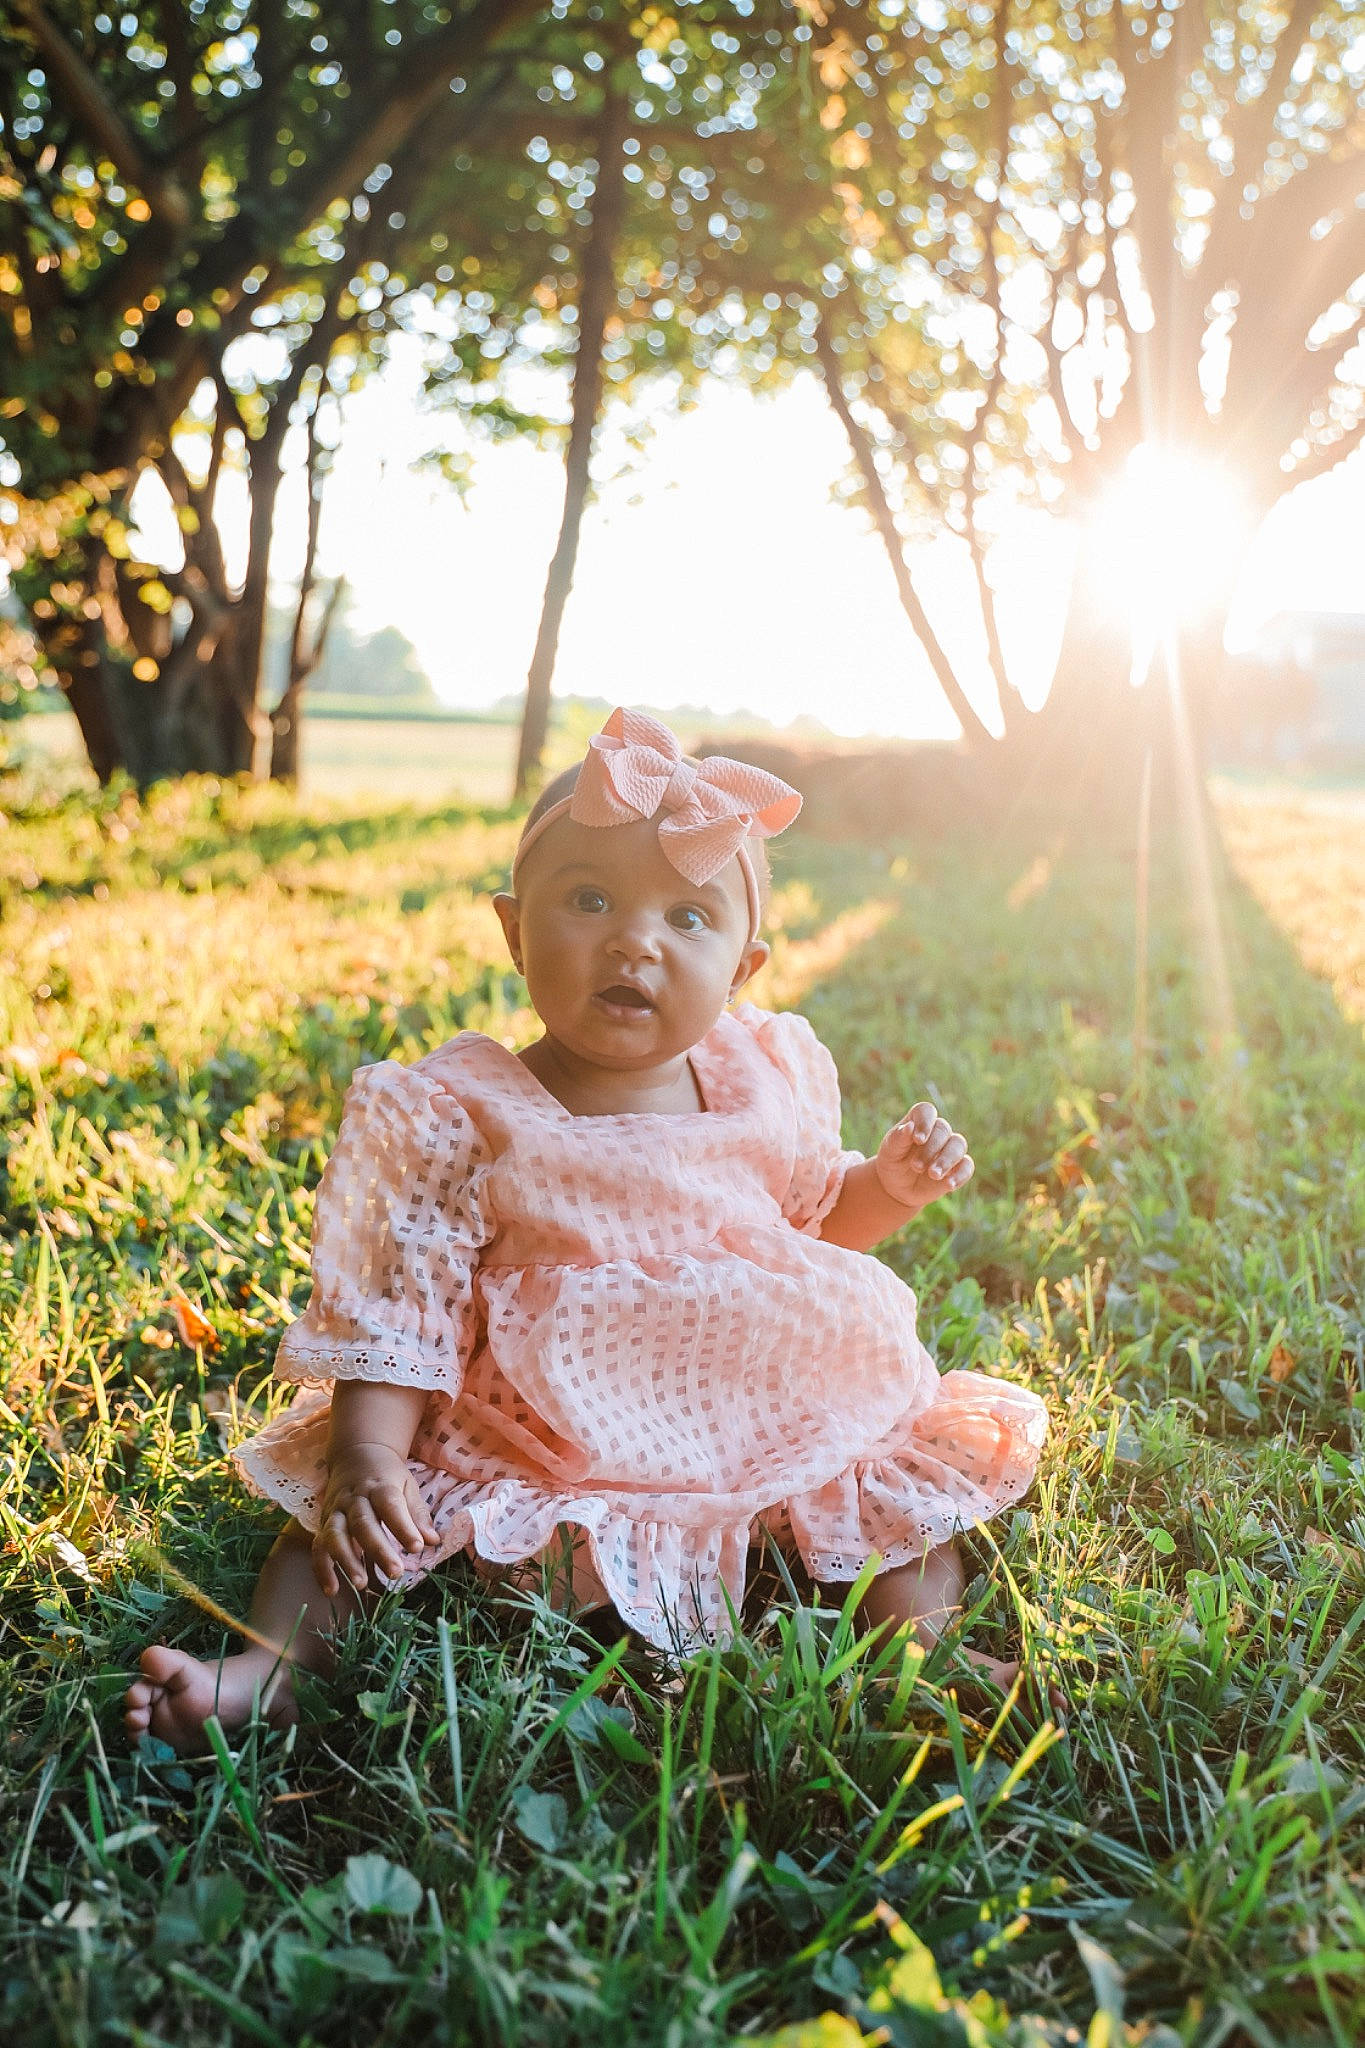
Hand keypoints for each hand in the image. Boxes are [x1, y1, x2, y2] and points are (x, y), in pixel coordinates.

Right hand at [313, 1443, 438, 1596]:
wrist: (355, 1455)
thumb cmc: (386, 1477)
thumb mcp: (406, 1486)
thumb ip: (417, 1514)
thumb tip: (432, 1541)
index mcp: (379, 1487)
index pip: (390, 1505)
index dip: (403, 1527)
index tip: (417, 1547)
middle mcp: (354, 1499)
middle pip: (363, 1523)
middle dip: (378, 1549)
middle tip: (395, 1573)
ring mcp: (336, 1511)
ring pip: (336, 1535)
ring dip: (347, 1560)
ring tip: (361, 1584)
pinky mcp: (323, 1523)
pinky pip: (318, 1547)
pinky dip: (322, 1569)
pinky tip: (332, 1590)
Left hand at [874, 1102, 973, 1213]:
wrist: (898, 1187)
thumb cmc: (893, 1162)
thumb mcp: (890, 1151)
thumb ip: (898, 1138)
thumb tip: (909, 1127)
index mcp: (919, 1121)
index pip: (926, 1111)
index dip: (925, 1123)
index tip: (918, 1140)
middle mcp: (938, 1131)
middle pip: (943, 1130)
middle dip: (931, 1149)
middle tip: (916, 1167)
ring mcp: (950, 1148)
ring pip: (959, 1145)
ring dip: (947, 1160)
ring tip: (933, 1175)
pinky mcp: (959, 1167)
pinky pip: (967, 1166)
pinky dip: (960, 1175)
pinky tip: (949, 1185)